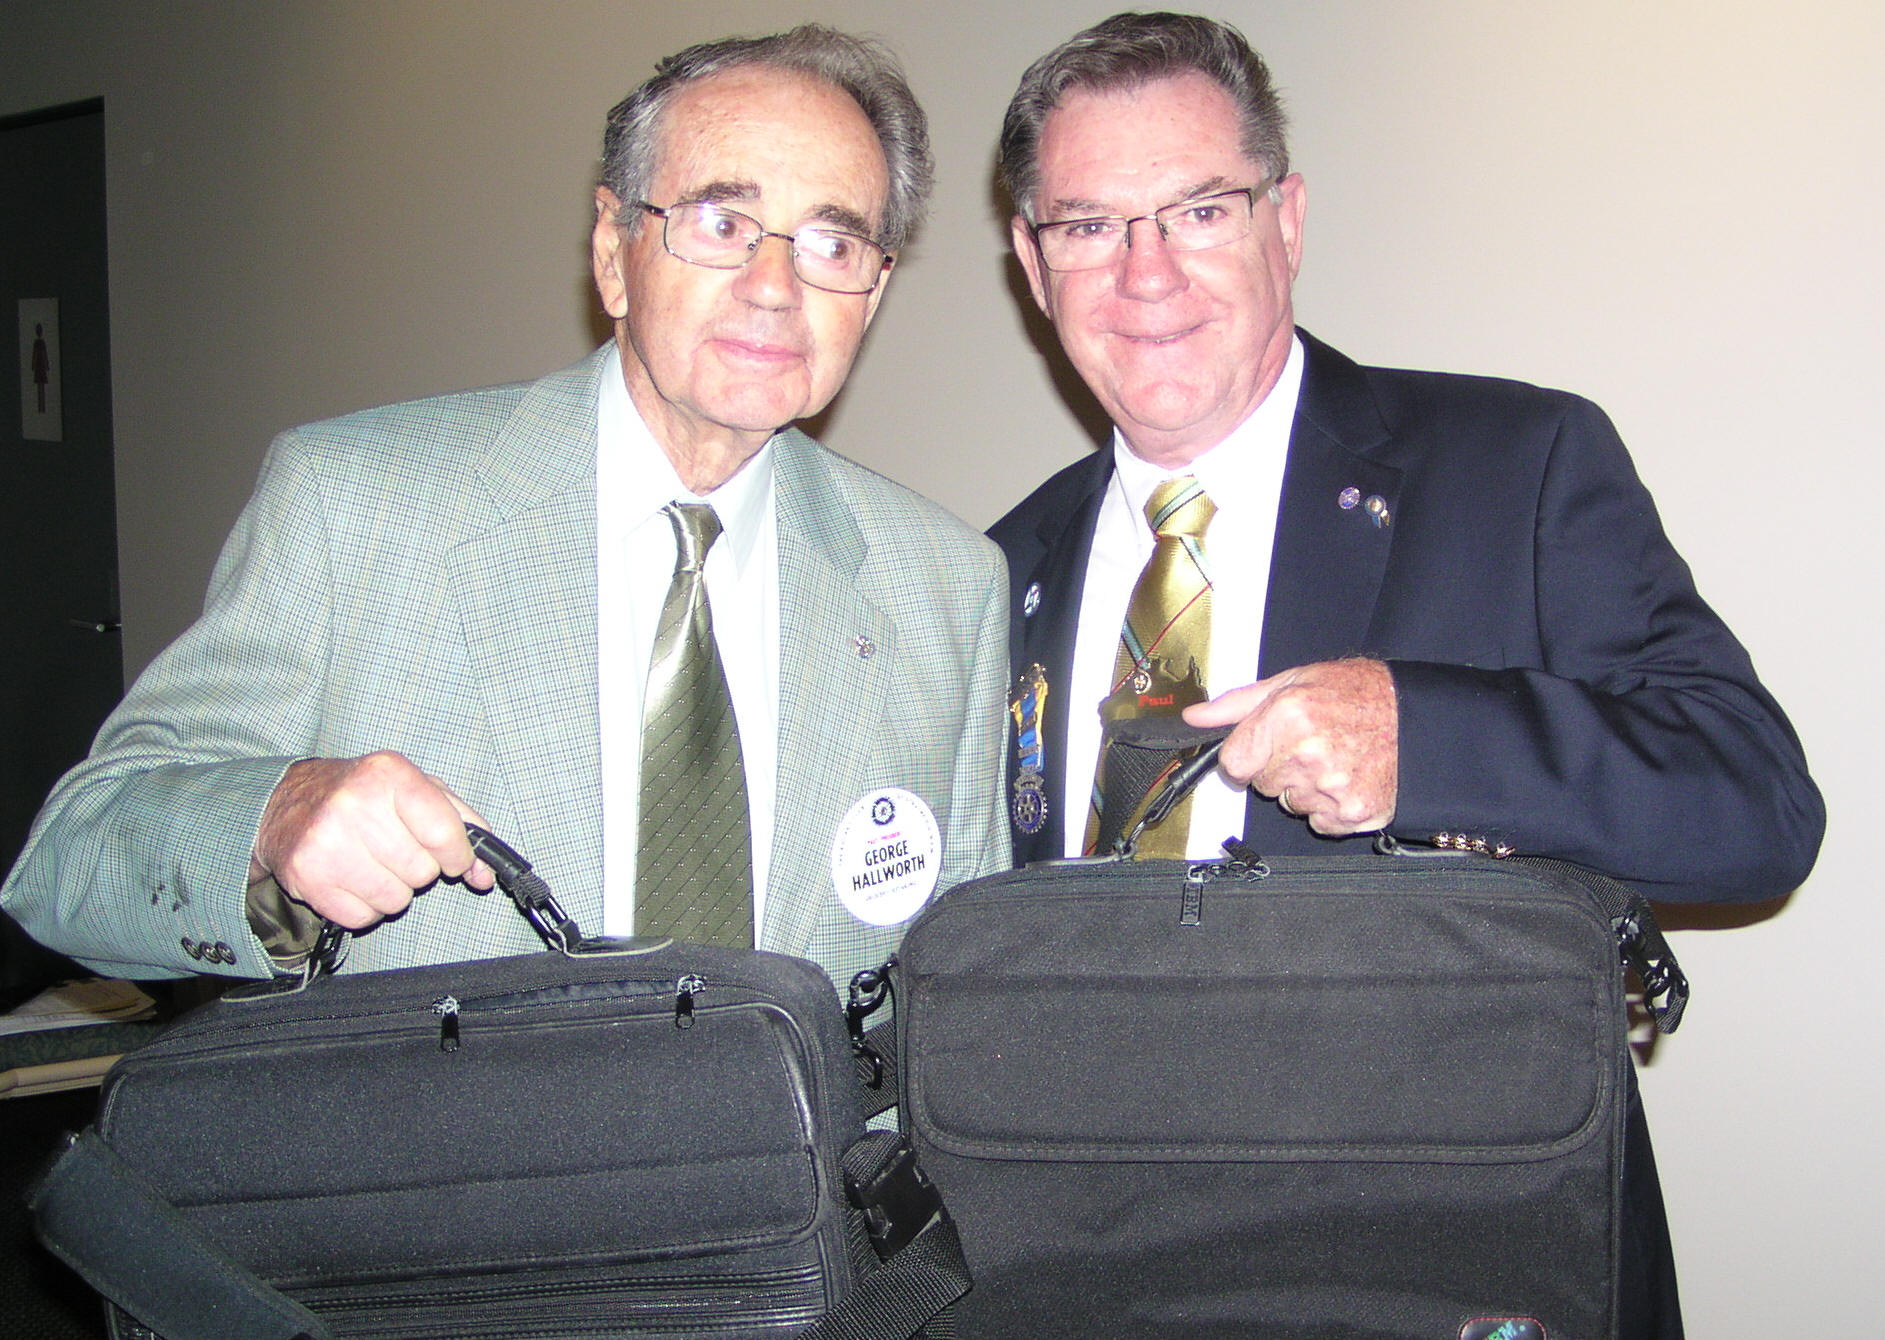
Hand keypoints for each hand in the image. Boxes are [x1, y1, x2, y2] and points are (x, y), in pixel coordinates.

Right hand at [248, 752, 494, 928]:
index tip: (455, 860)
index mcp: (389, 774)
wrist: (286, 803)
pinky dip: (366, 907)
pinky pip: (364, 918)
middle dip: (420, 870)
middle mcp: (355, 804)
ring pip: (396, 900)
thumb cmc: (363, 796)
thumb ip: (462, 825)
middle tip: (398, 851)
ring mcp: (326, 843)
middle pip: (422, 872)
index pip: (443, 834)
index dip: (458, 857)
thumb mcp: (416, 788)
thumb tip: (485, 874)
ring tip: (374, 864)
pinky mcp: (307, 878)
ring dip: (394, 890)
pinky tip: (353, 880)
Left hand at [1183, 658, 1397, 835]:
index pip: (1233, 764)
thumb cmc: (1354, 692)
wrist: (1417, 714)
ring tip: (1335, 758)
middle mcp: (1307, 755)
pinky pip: (1320, 822)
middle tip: (1311, 744)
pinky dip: (1330, 807)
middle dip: (1279, 767)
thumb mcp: (1292, 682)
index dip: (1248, 755)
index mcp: (1286, 718)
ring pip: (1291, 805)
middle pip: (1262, 785)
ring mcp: (1332, 788)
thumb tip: (1195, 717)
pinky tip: (1349, 777)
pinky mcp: (1354, 813)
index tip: (1267, 744)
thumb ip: (1237, 705)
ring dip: (1305, 788)